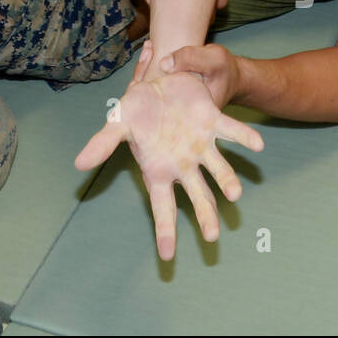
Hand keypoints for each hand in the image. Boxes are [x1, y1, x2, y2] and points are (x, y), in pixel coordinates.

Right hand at [76, 40, 262, 258]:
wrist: (159, 80)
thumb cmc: (137, 107)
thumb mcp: (117, 122)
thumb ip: (103, 144)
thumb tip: (78, 164)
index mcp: (159, 170)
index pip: (162, 207)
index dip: (165, 231)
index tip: (167, 257)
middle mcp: (183, 164)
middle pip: (197, 196)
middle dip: (205, 215)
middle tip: (212, 236)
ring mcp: (201, 146)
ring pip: (218, 169)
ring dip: (226, 180)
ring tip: (234, 194)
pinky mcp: (213, 122)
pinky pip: (232, 133)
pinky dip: (245, 137)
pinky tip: (258, 145)